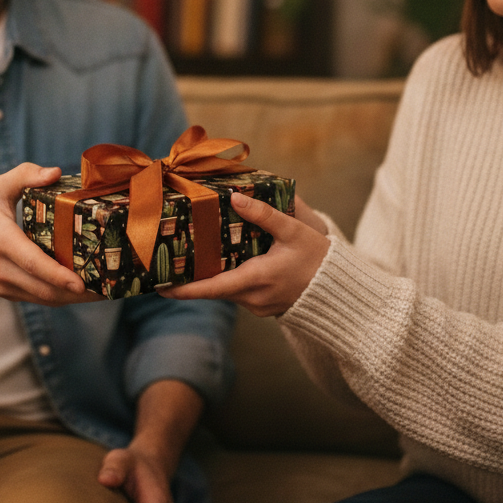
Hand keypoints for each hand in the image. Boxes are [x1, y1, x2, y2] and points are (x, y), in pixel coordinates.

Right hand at [0, 162, 96, 305]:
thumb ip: (24, 176)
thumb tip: (56, 172)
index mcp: (1, 241)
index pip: (33, 263)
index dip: (58, 275)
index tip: (82, 282)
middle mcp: (2, 268)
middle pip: (45, 289)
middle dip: (78, 293)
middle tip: (109, 288)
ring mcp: (4, 285)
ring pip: (44, 299)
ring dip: (73, 299)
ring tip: (103, 292)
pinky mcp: (7, 294)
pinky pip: (38, 300)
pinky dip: (60, 298)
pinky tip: (81, 292)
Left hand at [160, 191, 329, 316]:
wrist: (342, 290)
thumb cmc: (319, 260)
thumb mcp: (294, 232)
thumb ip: (265, 214)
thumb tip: (235, 197)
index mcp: (255, 280)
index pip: (210, 289)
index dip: (183, 289)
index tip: (160, 287)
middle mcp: (251, 298)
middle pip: (212, 289)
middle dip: (190, 278)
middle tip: (167, 263)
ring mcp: (257, 305)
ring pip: (224, 291)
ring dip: (209, 277)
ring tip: (189, 258)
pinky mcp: (263, 305)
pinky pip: (237, 292)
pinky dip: (226, 279)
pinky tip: (221, 262)